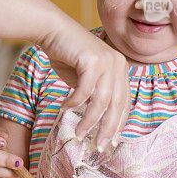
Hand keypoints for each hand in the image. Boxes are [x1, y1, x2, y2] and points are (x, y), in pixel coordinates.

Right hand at [39, 19, 129, 147]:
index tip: (111, 143)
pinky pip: (85, 90)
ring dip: (90, 120)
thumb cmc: (67, 55)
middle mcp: (119, 64)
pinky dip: (75, 102)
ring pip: (102, 100)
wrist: (52, 31)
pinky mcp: (93, 59)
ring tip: (79, 133)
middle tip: (99, 147)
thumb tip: (96, 121)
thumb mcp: (85, 78)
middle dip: (108, 129)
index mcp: (121, 68)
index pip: (124, 102)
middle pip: (117, 104)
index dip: (118, 124)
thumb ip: (94, 95)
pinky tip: (65, 108)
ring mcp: (108, 60)